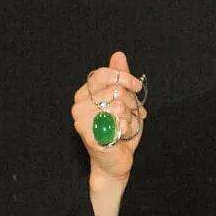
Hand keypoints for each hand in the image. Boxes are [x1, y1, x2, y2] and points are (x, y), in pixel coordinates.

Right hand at [71, 51, 147, 184]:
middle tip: (129, 116)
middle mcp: (78, 106)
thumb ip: (120, 78)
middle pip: (115, 90)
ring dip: (130, 118)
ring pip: (119, 106)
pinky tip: (121, 135)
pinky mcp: (89, 136)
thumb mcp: (123, 100)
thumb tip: (118, 55)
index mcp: (84, 94)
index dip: (124, 77)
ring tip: (124, 127)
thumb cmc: (119, 129)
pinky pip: (118, 122)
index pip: (103, 74)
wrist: (116, 160)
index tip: (137, 86)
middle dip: (130, 104)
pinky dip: (127, 129)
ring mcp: (81, 121)